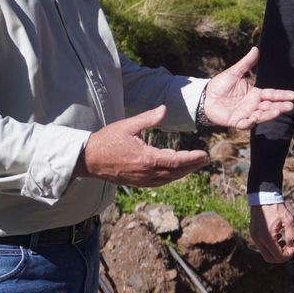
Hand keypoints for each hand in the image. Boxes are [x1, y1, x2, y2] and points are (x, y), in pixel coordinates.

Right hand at [76, 106, 208, 186]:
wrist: (88, 159)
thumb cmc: (107, 140)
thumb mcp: (128, 125)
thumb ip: (148, 118)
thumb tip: (165, 109)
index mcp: (146, 158)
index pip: (175, 161)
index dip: (192, 159)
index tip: (203, 154)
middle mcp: (146, 172)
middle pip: (175, 172)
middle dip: (192, 166)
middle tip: (205, 159)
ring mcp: (141, 180)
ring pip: (168, 179)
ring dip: (183, 172)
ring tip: (195, 164)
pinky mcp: (136, 183)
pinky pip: (159, 183)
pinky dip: (171, 177)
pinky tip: (175, 172)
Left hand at [202, 47, 293, 128]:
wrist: (205, 96)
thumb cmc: (220, 85)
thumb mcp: (234, 72)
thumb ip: (246, 63)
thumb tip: (256, 49)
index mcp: (255, 94)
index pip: (272, 95)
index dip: (282, 95)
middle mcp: (253, 105)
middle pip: (270, 107)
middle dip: (280, 107)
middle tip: (290, 106)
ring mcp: (246, 114)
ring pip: (260, 116)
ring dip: (269, 115)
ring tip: (277, 111)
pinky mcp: (236, 122)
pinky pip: (245, 124)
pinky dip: (249, 122)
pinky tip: (254, 118)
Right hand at [250, 203, 293, 262]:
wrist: (263, 196)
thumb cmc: (277, 207)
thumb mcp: (289, 219)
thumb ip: (291, 234)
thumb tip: (291, 245)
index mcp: (267, 237)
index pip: (278, 256)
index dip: (288, 255)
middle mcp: (258, 239)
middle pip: (270, 259)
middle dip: (281, 257)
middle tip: (289, 248)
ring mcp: (254, 237)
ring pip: (266, 253)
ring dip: (276, 251)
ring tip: (284, 240)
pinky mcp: (253, 234)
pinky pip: (262, 246)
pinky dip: (271, 246)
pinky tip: (277, 236)